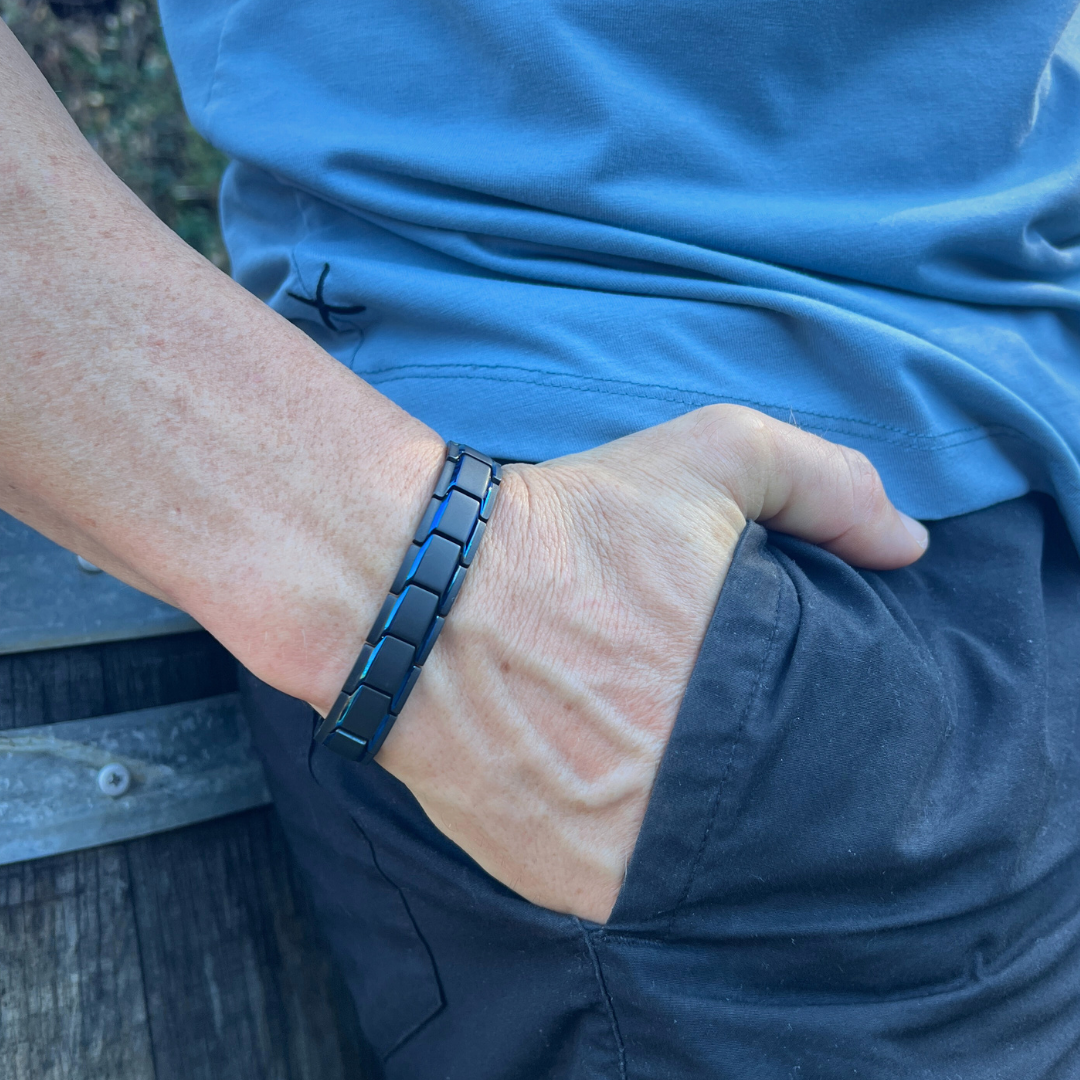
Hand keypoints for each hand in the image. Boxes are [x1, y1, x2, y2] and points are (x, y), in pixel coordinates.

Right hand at [376, 405, 927, 922]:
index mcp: (757, 703)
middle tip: (694, 708)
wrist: (417, 593)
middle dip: (749, 758)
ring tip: (644, 742)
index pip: (839, 741)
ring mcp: (631, 857)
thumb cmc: (567, 525)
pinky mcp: (569, 886)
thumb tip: (909, 547)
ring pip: (704, 851)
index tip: (769, 684)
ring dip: (691, 807)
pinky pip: (631, 880)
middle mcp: (701, 797)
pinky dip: (629, 837)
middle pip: (773, 800)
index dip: (812, 712)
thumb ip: (829, 486)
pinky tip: (601, 776)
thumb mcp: (712, 457)